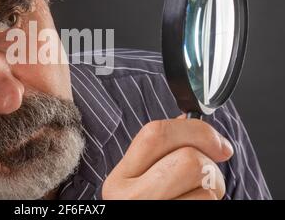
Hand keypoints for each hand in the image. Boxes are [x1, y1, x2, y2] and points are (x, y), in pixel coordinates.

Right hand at [102, 115, 233, 199]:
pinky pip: (209, 205)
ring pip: (206, 185)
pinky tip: (194, 207)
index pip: (154, 134)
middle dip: (210, 166)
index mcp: (118, 180)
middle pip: (189, 160)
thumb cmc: (145, 207)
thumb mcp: (140, 182)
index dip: (194, 130)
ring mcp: (152, 215)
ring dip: (214, 190)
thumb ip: (158, 152)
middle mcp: (130, 201)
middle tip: (206, 179)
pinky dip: (211, 204)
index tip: (217, 143)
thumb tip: (188, 126)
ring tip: (197, 198)